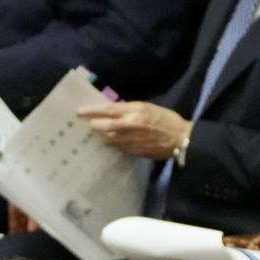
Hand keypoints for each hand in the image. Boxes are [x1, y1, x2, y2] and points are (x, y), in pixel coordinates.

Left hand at [77, 101, 191, 158]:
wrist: (180, 139)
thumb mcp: (148, 108)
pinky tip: (111, 142)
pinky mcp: (133, 151)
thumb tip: (115, 112)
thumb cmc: (166, 120)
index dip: (93, 110)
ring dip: (102, 136)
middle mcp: (131, 124)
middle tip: (86, 124)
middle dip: (94, 124)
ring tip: (96, 134)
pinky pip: (119, 147)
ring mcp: (131, 139)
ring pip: (109, 138)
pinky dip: (114, 144)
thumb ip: (131, 110)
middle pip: (105, 125)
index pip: (109, 109)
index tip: (80, 111)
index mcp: (135, 110)